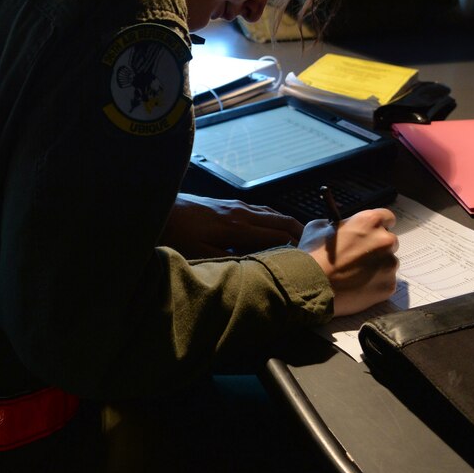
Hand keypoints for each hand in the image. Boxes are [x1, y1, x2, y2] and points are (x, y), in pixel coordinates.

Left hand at [162, 193, 304, 258]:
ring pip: (270, 213)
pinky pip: (258, 210)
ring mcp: (233, 206)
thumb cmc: (175, 234)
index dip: (296, 247)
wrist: (156, 206)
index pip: (278, 235)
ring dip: (286, 223)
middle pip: (279, 220)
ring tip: (300, 237)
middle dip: (299, 232)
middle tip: (317, 247)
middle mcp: (241, 212)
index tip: (311, 259)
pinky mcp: (225, 204)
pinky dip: (271, 218)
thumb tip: (258, 268)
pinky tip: (270, 226)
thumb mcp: (200, 255)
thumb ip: (229, 261)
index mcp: (238, 227)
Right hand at [299, 208, 398, 315]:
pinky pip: (386, 282)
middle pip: (389, 241)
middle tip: (360, 256)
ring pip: (389, 263)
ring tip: (356, 274)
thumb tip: (341, 227)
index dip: (380, 225)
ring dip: (377, 266)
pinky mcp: (389, 285)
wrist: (312, 285)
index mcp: (369, 221)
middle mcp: (384, 240)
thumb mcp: (318, 228)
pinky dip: (376, 284)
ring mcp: (389, 264)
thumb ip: (337, 224)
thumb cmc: (314, 255)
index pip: (387, 217)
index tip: (373, 233)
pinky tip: (359, 286)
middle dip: (378, 247)